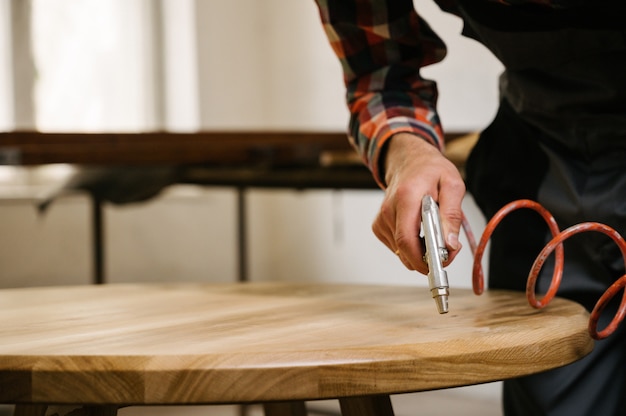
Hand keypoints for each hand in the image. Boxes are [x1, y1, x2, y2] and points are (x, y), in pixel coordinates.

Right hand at [372, 133, 465, 273]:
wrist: (409, 161)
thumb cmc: (432, 172)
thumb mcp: (452, 186)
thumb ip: (451, 216)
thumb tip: (450, 246)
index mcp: (406, 197)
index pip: (407, 239)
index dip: (423, 259)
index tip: (442, 264)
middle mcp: (388, 209)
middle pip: (404, 250)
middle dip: (427, 259)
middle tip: (446, 251)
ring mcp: (381, 219)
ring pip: (402, 252)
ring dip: (421, 251)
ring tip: (434, 233)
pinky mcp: (378, 226)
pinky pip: (397, 248)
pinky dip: (411, 246)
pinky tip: (419, 230)